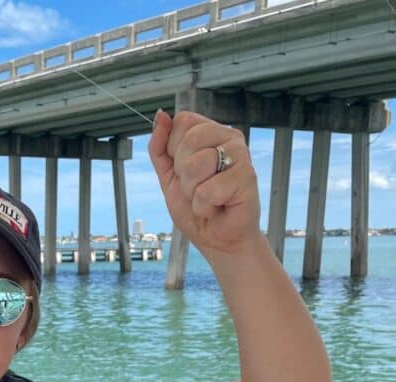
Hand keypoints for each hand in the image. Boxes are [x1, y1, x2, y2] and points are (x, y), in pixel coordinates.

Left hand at [148, 110, 260, 256]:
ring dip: (193, 192)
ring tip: (207, 198)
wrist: (218, 239)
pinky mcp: (247, 176)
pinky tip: (218, 207)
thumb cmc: (198, 207)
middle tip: (197, 188)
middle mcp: (228, 137)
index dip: (174, 151)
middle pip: (188, 140)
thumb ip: (160, 147)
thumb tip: (160, 115)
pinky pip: (208, 190)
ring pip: (195, 165)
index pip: (182, 121)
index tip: (185, 171)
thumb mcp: (169, 176)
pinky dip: (205, 207)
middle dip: (183, 174)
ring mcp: (240, 154)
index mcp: (210, 133)